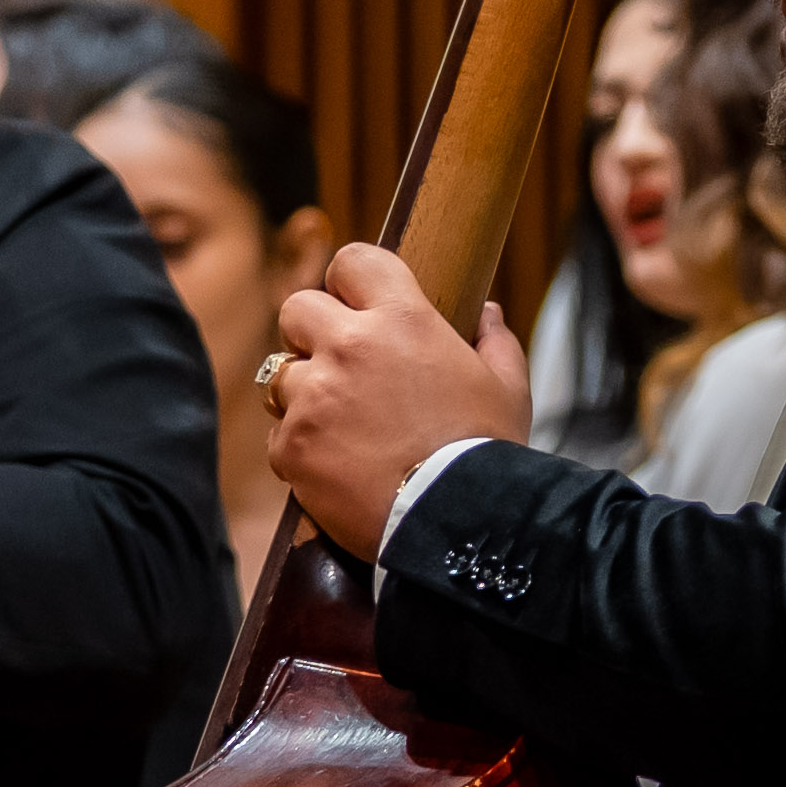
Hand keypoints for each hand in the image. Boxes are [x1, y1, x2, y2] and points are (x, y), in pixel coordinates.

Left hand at [263, 245, 528, 556]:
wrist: (457, 525)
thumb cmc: (487, 452)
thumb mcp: (508, 389)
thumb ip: (494, 341)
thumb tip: (487, 313)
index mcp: (403, 319)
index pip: (352, 261)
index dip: (350, 280)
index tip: (355, 301)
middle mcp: (350, 347)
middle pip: (296, 309)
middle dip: (311, 332)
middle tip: (338, 364)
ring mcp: (314, 396)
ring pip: (278, 374)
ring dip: (301, 392)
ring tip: (335, 422)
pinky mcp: (292, 446)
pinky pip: (278, 433)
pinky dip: (299, 447)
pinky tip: (334, 464)